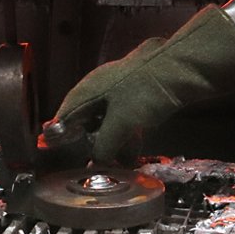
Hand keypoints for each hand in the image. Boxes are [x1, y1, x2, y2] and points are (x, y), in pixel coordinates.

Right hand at [53, 6, 234, 161]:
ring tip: (115, 164)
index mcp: (89, 89)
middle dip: (90, 141)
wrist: (181, 69)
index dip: (59, 133)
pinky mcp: (141, 92)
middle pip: (88, 117)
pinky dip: (127, 134)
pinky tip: (133, 152)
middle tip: (89, 162)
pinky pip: (127, 116)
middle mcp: (101, 86)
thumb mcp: (120, 124)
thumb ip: (104, 145)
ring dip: (111, 140)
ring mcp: (123, 87)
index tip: (53, 149)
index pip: (66, 113)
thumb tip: (97, 162)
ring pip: (109, 118)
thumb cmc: (144, 93)